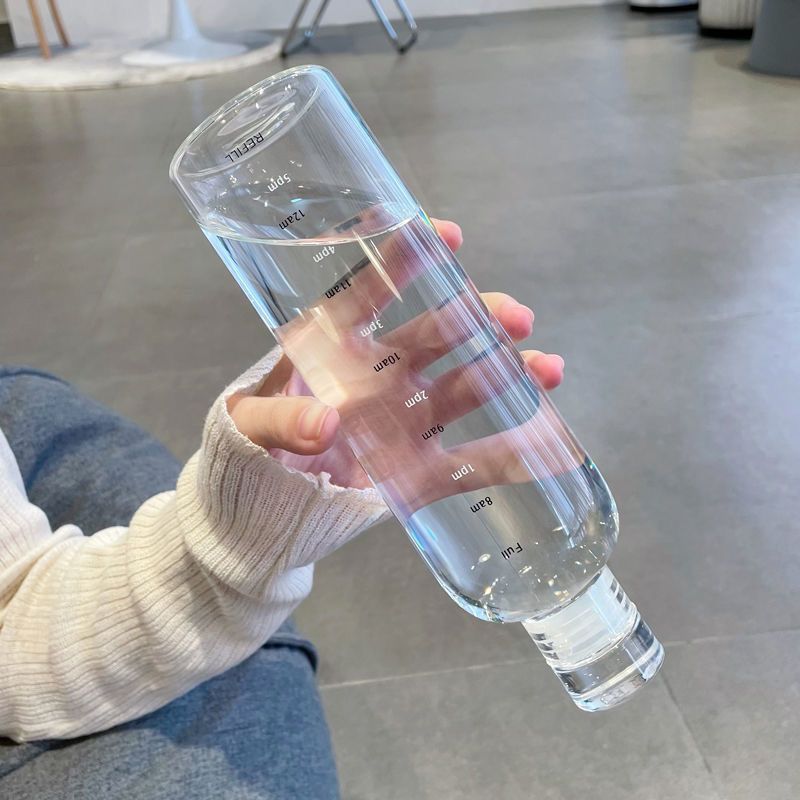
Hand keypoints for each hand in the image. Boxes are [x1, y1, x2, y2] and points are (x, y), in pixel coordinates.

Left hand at [228, 219, 564, 497]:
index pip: (372, 294)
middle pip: (437, 336)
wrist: (259, 513)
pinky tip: (548, 444)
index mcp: (336, 350)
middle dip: (478, 319)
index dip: (406, 262)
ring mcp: (405, 422)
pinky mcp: (419, 471)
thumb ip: (278, 420)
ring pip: (465, 390)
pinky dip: (508, 455)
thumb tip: (324, 423)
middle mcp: (381, 377)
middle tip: (514, 316)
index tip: (446, 236)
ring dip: (508, 376)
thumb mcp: (250, 427)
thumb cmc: (248, 451)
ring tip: (547, 368)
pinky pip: (469, 462)